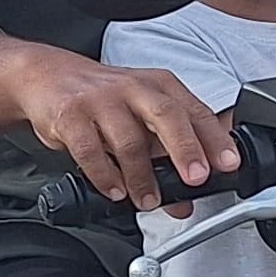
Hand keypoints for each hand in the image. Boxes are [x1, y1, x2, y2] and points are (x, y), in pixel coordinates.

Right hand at [13, 52, 235, 213]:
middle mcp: (134, 88)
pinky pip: (90, 149)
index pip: (195, 112)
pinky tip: (114, 190)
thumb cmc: (103, 99)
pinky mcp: (71, 114)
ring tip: (149, 200)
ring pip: (128, 139)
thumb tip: (187, 198)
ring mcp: (101, 99)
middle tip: (196, 179)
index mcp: (160, 86)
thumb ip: (164, 156)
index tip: (228, 164)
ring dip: (142, 176)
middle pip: (167, 115)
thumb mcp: (140, 119)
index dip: (215, 139)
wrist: (47, 76)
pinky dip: (105, 175)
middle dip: (186, 149)